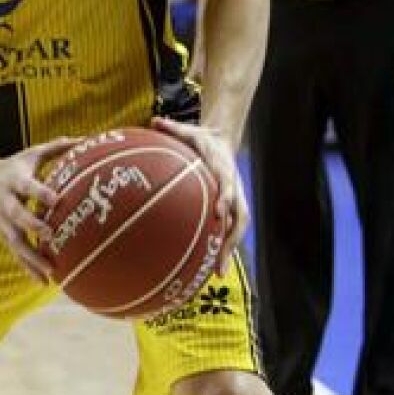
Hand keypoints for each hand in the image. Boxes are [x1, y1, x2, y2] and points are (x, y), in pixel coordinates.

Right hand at [0, 137, 76, 281]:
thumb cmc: (10, 167)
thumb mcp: (29, 155)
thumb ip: (56, 148)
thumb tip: (85, 139)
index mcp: (14, 181)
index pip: (28, 187)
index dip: (40, 193)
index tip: (56, 200)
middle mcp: (6, 202)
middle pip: (18, 216)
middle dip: (32, 225)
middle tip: (50, 234)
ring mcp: (2, 221)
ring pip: (15, 241)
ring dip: (31, 257)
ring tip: (51, 271)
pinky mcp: (1, 234)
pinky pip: (15, 254)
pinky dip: (28, 268)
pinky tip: (43, 282)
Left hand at [151, 117, 247, 269]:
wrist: (223, 141)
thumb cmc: (201, 139)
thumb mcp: (189, 130)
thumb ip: (172, 127)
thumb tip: (154, 120)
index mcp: (224, 169)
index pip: (228, 184)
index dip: (225, 198)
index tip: (219, 211)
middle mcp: (233, 188)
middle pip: (239, 217)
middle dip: (231, 239)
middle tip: (219, 260)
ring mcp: (234, 201)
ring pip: (236, 229)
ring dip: (228, 251)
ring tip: (216, 274)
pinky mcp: (230, 208)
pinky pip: (226, 230)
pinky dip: (219, 247)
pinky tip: (206, 267)